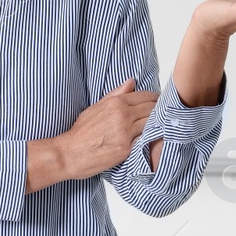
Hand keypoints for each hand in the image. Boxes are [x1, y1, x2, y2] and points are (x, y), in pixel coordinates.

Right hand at [27, 78, 156, 190]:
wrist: (70, 153)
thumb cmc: (80, 132)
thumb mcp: (95, 107)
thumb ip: (115, 95)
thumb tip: (131, 82)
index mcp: (115, 103)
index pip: (145, 96)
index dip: (156, 100)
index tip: (160, 103)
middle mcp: (123, 116)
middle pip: (153, 109)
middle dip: (160, 111)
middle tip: (165, 115)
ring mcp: (126, 133)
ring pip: (153, 123)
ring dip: (159, 125)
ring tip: (163, 127)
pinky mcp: (127, 149)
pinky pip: (147, 140)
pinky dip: (153, 138)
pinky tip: (156, 139)